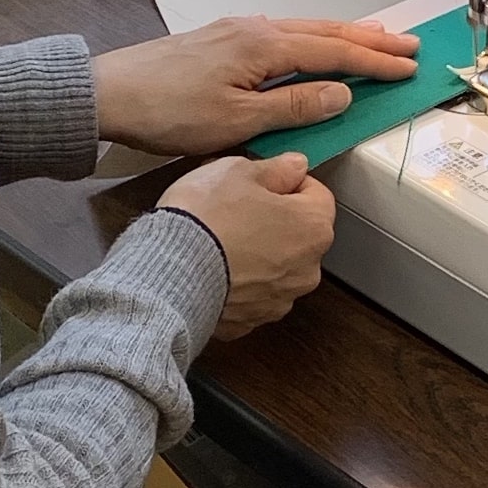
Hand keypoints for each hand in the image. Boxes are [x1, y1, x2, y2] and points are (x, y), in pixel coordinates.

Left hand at [92, 15, 419, 156]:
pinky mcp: (221, 38)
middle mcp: (256, 29)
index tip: (410, 66)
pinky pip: (283, 33)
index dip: (374, 61)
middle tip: (408, 45)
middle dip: (369, 39)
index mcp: (264, 46)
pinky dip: (312, 38)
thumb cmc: (170, 112)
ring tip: (375, 38)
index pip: (333, 52)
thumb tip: (343, 92)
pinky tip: (313, 44)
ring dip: (343, 35)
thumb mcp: (237, 122)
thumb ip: (293, 106)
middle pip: (324, 32)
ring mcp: (236, 30)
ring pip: (304, 29)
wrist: (109, 94)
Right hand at [160, 153, 334, 340]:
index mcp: (314, 228)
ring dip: (258, 251)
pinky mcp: (251, 321)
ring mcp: (279, 300)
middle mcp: (307, 270)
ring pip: (276, 265)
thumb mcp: (239, 171)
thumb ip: (277, 168)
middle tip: (237, 205)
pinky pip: (251, 292)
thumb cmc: (207, 218)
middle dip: (274, 218)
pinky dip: (238, 279)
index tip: (264, 180)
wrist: (170, 271)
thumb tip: (295, 166)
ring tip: (221, 236)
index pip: (317, 194)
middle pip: (299, 233)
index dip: (287, 182)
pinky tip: (213, 264)